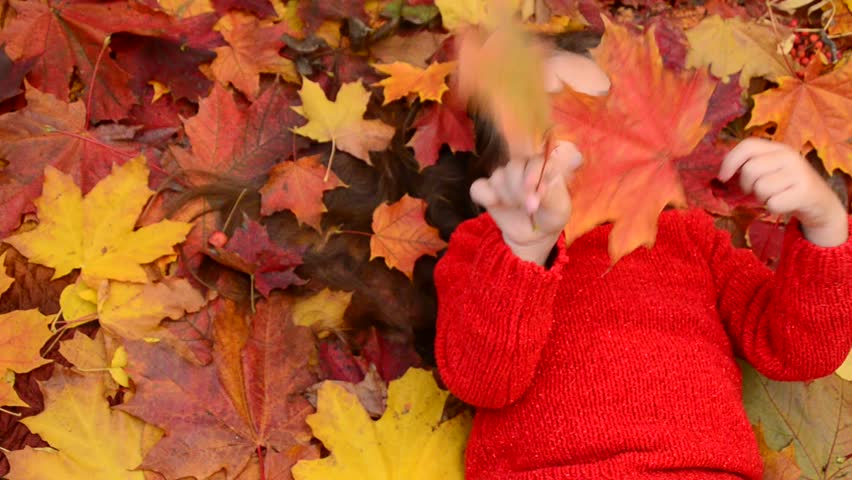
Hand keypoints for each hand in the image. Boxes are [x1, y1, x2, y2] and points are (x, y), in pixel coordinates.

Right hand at [470, 140, 581, 264]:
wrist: (535, 234)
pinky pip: (478, 187)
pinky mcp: (487, 189)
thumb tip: (541, 187)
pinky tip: (494, 204)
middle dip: (520, 190)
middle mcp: (521, 166)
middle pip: (513, 167)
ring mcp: (502, 177)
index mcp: (542, 166)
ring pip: (497, 177)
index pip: (535, 161)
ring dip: (507, 197)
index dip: (533, 175)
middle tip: (529, 208)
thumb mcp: (559, 209)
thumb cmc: (550, 216)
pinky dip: (484, 196)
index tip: (534, 196)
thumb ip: (553, 194)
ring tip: (517, 207)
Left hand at [718, 138, 848, 246]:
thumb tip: (722, 170)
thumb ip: (751, 164)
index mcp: (778, 148)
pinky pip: (772, 203)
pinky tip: (784, 204)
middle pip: (750, 170)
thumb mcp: (771, 169)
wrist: (821, 203)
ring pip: (760, 188)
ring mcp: (799, 173)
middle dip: (747, 185)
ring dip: (762, 198)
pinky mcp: (804, 192)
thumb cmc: (786, 186)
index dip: (730, 161)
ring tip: (775, 196)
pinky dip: (773, 208)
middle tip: (757, 191)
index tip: (722, 177)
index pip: (748, 146)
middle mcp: (790, 156)